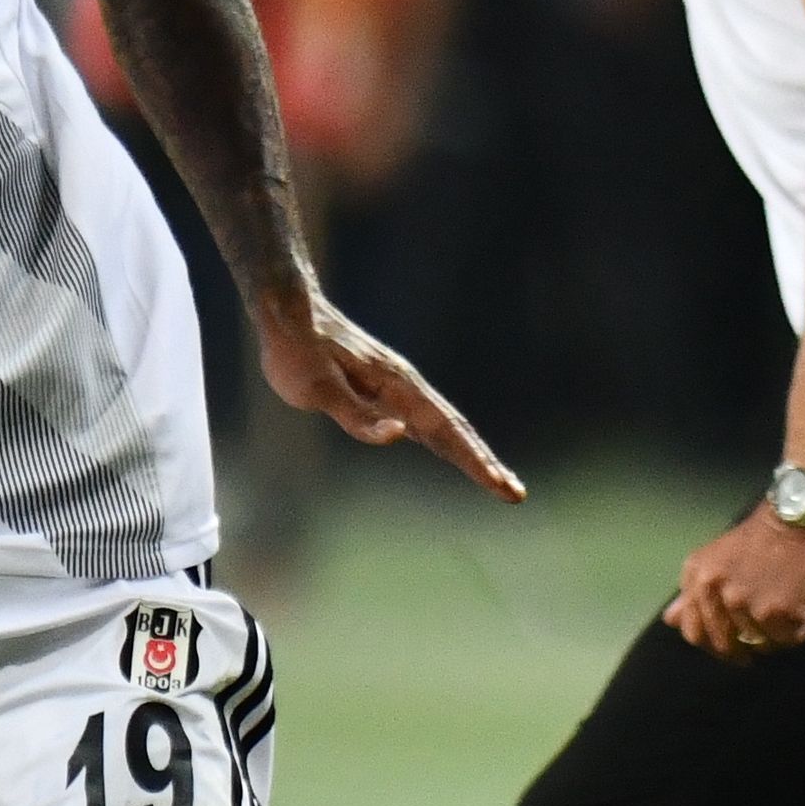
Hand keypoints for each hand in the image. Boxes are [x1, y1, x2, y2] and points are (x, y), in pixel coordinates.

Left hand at [256, 293, 523, 500]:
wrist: (289, 311)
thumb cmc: (298, 350)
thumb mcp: (317, 389)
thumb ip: (356, 415)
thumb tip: (399, 435)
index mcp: (395, 386)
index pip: (444, 430)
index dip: (472, 459)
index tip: (498, 484)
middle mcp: (404, 388)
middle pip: (454, 431)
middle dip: (484, 463)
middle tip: (515, 494)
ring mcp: (397, 391)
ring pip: (443, 428)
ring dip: (472, 455)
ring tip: (498, 482)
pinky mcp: (384, 393)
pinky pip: (425, 423)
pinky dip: (447, 443)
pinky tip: (456, 455)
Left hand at [664, 503, 804, 660]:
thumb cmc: (763, 538)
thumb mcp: (716, 557)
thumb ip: (692, 591)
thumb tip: (670, 620)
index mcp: (698, 578)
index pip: (693, 632)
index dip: (711, 644)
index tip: (729, 646)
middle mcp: (718, 592)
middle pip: (725, 645)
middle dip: (742, 650)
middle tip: (761, 638)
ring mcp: (748, 604)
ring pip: (759, 646)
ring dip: (772, 637)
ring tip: (784, 613)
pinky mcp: (780, 612)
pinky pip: (786, 641)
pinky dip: (794, 632)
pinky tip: (800, 609)